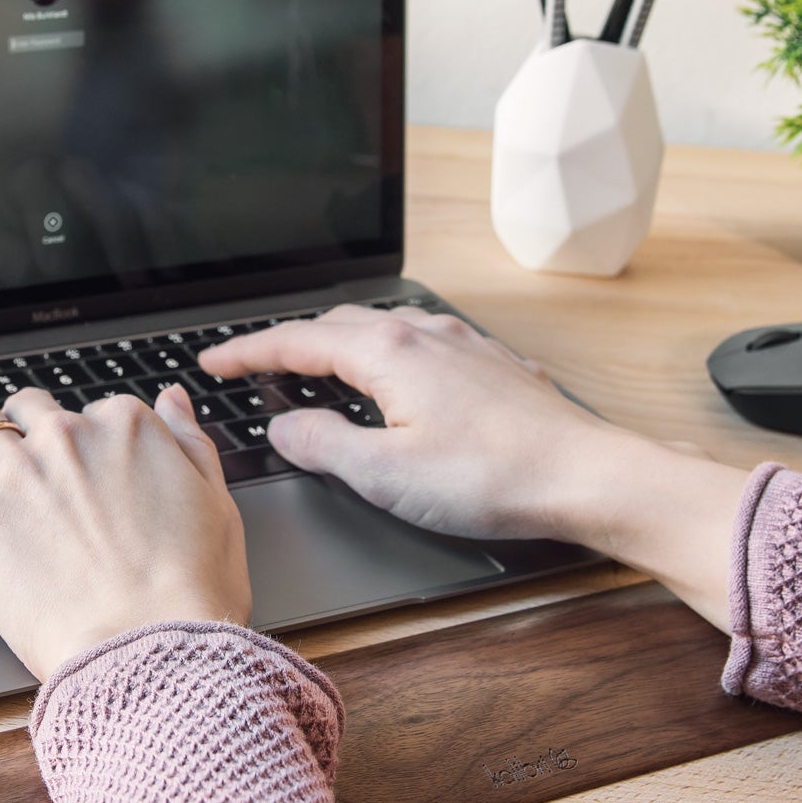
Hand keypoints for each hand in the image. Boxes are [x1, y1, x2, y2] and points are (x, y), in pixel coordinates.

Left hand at [0, 386, 249, 680]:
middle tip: (28, 469)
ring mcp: (16, 476)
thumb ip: (189, 440)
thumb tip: (171, 400)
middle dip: (26, 431)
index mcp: (127, 427)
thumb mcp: (217, 503)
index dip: (91, 443)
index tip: (90, 473)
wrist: (151, 650)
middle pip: (28, 408)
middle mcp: (67, 437)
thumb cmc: (192, 591)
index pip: (95, 410)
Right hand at [199, 305, 747, 629]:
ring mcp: (462, 345)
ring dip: (340, 344)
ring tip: (318, 366)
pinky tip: (398, 376)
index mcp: (387, 354)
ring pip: (383, 330)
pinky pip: (423, 345)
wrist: (587, 477)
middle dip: (289, 342)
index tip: (214, 361)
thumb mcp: (386, 474)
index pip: (296, 340)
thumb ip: (323, 444)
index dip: (247, 351)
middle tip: (254, 365)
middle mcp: (423, 335)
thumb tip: (286, 426)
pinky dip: (388, 355)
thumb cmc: (492, 477)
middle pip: (337, 325)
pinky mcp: (491, 365)